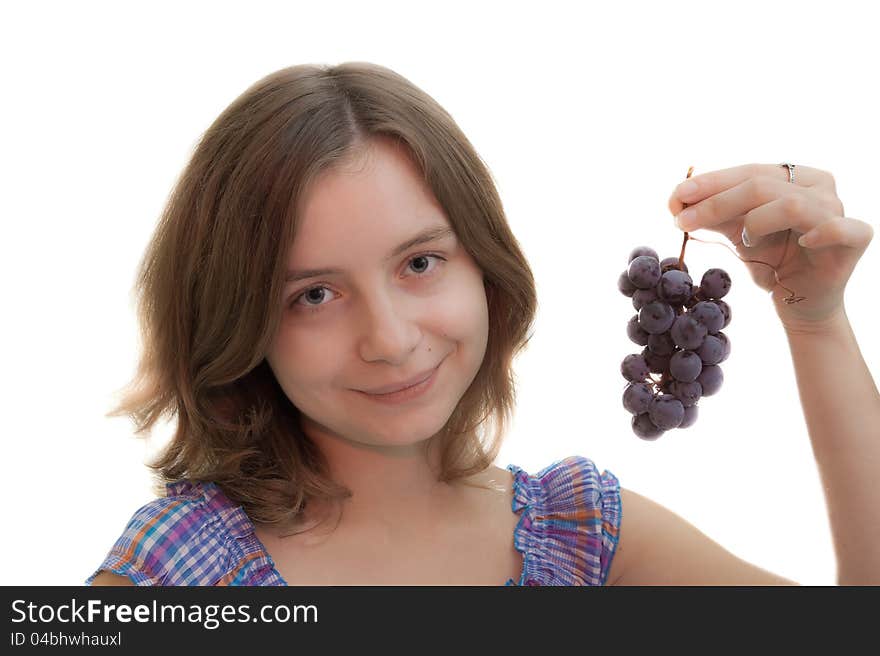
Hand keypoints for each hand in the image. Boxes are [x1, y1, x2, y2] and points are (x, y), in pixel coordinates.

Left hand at [667, 163, 873, 331]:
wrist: (798, 302)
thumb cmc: (769, 259)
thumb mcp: (735, 232)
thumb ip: (711, 213)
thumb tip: (676, 199)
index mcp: (793, 176)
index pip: (748, 171)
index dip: (710, 183)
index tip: (676, 197)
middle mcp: (819, 187)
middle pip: (761, 185)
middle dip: (716, 203)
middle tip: (683, 221)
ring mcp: (838, 211)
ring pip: (790, 204)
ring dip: (754, 221)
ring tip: (743, 239)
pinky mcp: (855, 239)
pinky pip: (841, 229)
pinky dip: (820, 232)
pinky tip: (803, 241)